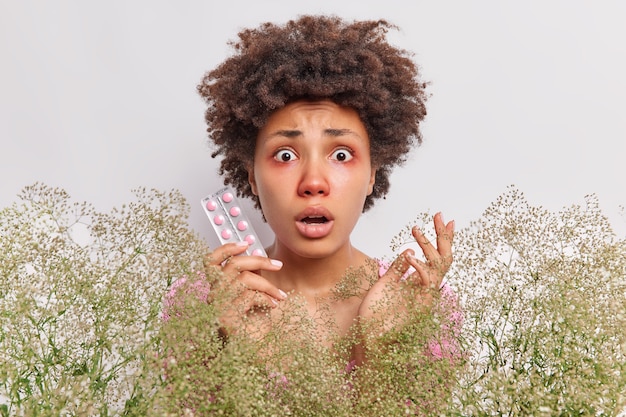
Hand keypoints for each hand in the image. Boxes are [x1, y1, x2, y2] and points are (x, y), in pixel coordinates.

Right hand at [204, 242, 286, 336]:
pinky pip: (248, 296)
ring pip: (244, 280)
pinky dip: (266, 298)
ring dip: (268, 285)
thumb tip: (257, 255)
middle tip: (278, 265)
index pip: (210, 262)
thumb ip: (251, 276)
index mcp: (217, 289)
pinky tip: (273, 305)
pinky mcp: (226, 319)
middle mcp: (213, 297)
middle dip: (259, 261)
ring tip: (279, 295)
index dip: (225, 249)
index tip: (246, 244)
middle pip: (232, 265)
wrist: (259, 350)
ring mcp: (217, 308)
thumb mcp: (254, 294)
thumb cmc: (255, 325)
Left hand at [353, 212, 453, 362]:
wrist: (369, 336)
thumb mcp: (385, 284)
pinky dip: (421, 267)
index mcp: (418, 283)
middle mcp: (426, 289)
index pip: (435, 257)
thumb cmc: (376, 314)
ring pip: (438, 267)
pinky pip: (427, 282)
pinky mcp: (421, 305)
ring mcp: (425, 297)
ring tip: (416, 230)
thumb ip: (398, 269)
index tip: (441, 220)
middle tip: (441, 216)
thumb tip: (408, 251)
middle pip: (443, 259)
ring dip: (429, 246)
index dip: (439, 239)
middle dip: (444, 236)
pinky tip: (410, 255)